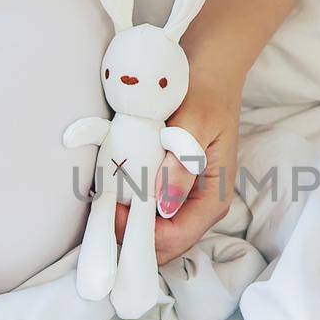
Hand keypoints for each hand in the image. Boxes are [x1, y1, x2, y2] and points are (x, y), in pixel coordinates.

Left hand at [114, 88, 239, 264]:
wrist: (210, 73)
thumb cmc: (203, 96)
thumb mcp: (192, 126)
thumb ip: (179, 167)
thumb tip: (163, 206)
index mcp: (215, 198)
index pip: (175, 238)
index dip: (139, 232)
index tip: (111, 208)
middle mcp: (205, 208)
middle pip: (166, 246)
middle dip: (133, 235)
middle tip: (104, 207)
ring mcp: (190, 202)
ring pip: (157, 235)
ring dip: (130, 224)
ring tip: (108, 200)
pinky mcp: (177, 192)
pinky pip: (153, 216)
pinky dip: (132, 211)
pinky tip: (116, 193)